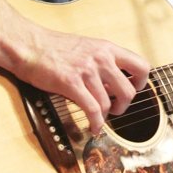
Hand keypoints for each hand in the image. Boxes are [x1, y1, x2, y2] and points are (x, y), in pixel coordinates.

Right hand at [14, 28, 150, 134]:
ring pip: (109, 104)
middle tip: (114, 109)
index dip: (141, 83)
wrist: (30, 45)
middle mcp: (101, 58)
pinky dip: (95, 123)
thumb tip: (115, 87)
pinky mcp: (71, 83)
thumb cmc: (55, 48)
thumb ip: (104, 63)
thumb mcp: (88, 47)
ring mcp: (87, 71)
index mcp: (107, 48)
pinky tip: (93, 127)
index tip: (132, 90)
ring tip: (98, 118)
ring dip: (105, 116)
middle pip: (129, 91)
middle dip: (123, 106)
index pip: (142, 66)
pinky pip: (92, 110)